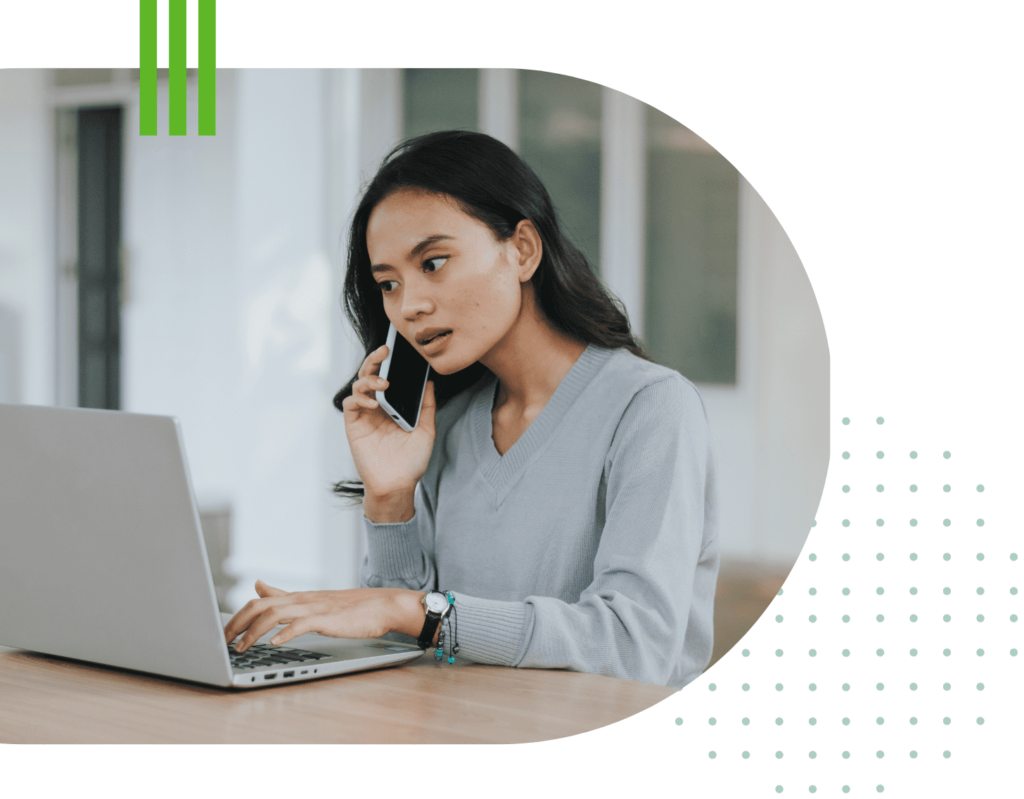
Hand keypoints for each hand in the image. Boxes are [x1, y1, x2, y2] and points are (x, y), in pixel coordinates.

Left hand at [223, 580, 426, 652]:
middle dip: (236, 624)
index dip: (236, 617)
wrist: (382, 606)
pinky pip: (302, 624)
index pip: (258, 601)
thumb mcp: (311, 601)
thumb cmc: (350, 608)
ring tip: (241, 648)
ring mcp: (314, 607)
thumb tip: (258, 584)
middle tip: (222, 643)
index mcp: (297, 598)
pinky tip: (276, 643)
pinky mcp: (328, 618)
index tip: (222, 633)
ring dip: (253, 632)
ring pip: (275, 613)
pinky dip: (286, 633)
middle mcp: (301, 600)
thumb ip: (283, 595)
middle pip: (259, 606)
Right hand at [341, 344, 436, 507]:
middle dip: (375, 360)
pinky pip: (350, 404)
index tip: (396, 349)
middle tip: (384, 352)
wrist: (398, 484)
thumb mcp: (426, 430)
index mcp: (392, 405)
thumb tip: (430, 383)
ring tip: (383, 384)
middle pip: (370, 376)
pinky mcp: (354, 426)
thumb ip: (426, 406)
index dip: (388, 363)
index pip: (387, 377)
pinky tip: (373, 403)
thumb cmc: (411, 461)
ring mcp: (364, 415)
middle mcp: (377, 407)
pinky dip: (359, 398)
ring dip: (369, 380)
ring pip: (358, 386)